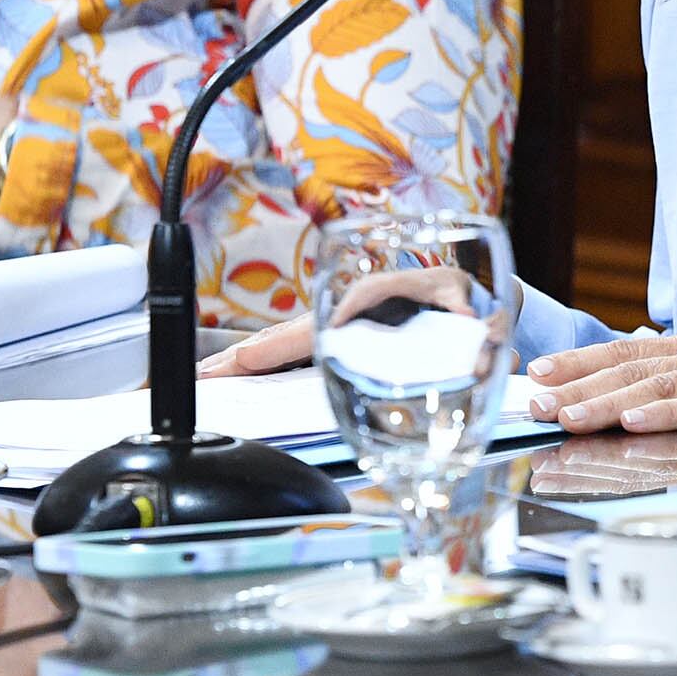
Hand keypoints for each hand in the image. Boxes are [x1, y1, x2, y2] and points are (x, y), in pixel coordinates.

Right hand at [196, 264, 490, 376]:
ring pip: (285, 345)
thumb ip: (464, 311)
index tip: (246, 359)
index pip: (314, 326)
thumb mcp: (463, 296)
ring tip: (208, 379)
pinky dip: (266, 366)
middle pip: (286, 335)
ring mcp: (339, 328)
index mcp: (367, 301)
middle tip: (204, 377)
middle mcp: (346, 312)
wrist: (470, 299)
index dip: (278, 345)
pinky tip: (241, 380)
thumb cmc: (462, 295)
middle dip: (244, 355)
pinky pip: (297, 356)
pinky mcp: (341, 344)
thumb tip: (471, 326)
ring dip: (246, 361)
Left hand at [526, 333, 676, 437]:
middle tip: (537, 402)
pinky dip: (674, 413)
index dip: (580, 363)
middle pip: (634, 369)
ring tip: (572, 416)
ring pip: (665, 386)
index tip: (537, 375)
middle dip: (581, 386)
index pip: (625, 354)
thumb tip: (618, 395)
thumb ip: (676, 386)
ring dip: (612, 402)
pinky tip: (641, 422)